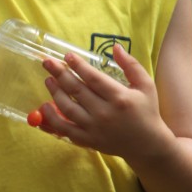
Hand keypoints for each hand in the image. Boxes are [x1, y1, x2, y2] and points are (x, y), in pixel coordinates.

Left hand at [38, 43, 167, 160]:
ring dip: (55, 93)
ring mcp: (94, 129)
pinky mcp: (88, 141)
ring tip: (48, 80)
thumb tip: (115, 46)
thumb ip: (131, 65)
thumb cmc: (147, 111)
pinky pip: (65, 129)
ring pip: (68, 109)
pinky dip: (52, 119)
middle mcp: (105, 113)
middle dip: (59, 74)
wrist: (147, 145)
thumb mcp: (146, 85)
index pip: (93, 78)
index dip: (78, 65)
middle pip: (76, 91)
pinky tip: (44, 107)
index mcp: (119, 98)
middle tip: (48, 63)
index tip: (67, 55)